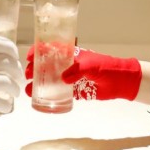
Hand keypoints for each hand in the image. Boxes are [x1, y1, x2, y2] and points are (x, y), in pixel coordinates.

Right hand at [0, 36, 24, 127]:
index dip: (11, 49)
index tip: (15, 57)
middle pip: (9, 64)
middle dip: (17, 73)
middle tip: (18, 79)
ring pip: (9, 84)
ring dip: (15, 90)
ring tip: (14, 94)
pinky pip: (2, 102)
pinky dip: (7, 105)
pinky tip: (6, 106)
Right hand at [25, 45, 140, 100]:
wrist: (121, 82)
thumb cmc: (107, 67)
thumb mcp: (92, 65)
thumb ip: (77, 71)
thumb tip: (63, 79)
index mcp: (72, 54)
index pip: (51, 49)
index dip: (38, 51)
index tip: (29, 57)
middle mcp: (68, 65)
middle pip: (47, 65)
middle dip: (35, 69)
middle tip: (28, 76)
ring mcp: (71, 78)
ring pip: (51, 80)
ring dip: (39, 84)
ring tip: (29, 91)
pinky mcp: (75, 91)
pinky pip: (60, 94)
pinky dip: (51, 96)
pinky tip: (42, 100)